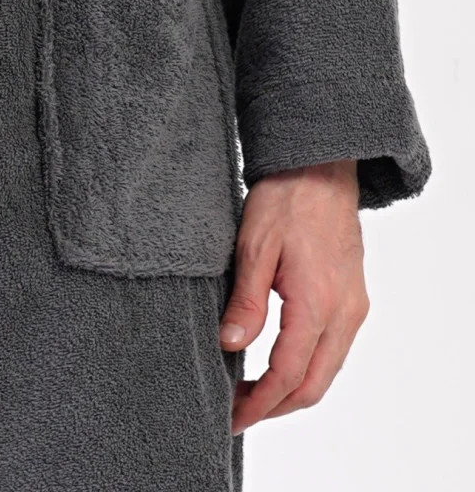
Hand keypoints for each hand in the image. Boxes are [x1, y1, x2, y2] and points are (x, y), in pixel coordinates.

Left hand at [219, 158, 368, 432]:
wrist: (321, 166)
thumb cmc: (286, 198)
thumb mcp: (253, 245)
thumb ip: (245, 301)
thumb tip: (230, 345)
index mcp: (316, 303)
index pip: (287, 374)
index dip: (258, 403)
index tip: (232, 416)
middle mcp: (343, 312)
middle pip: (313, 385)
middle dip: (275, 407)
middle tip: (237, 412)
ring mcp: (353, 307)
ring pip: (326, 371)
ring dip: (292, 391)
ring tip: (253, 394)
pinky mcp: (353, 298)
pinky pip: (334, 350)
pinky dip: (308, 369)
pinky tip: (280, 364)